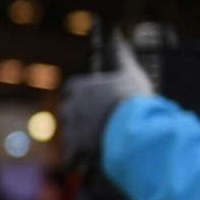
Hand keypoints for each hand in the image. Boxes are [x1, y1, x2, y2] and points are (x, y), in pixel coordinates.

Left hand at [60, 31, 152, 163]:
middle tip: (90, 123)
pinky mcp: (76, 149)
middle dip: (76, 117)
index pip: (72, 87)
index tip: (85, 97)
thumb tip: (119, 37)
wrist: (132, 127)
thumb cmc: (133, 98)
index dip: (78, 93)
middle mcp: (73, 107)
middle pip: (66, 111)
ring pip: (68, 134)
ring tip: (92, 143)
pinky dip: (78, 160)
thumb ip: (123, 56)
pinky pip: (71, 157)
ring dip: (76, 138)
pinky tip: (86, 163)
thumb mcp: (130, 73)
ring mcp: (73, 129)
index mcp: (84, 88)